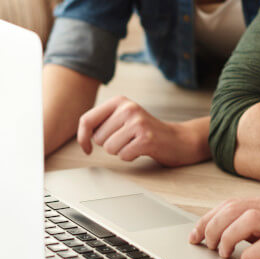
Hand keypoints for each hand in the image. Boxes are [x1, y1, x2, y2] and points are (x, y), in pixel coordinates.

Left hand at [76, 96, 209, 166]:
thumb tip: (82, 135)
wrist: (177, 139)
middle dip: (109, 144)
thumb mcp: (124, 118)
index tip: (86, 148)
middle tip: (127, 140)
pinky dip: (130, 157)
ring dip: (120, 151)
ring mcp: (138, 122)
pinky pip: (123, 155)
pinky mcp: (146, 138)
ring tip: (134, 143)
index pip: (87, 119)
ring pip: (109, 148)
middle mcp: (128, 108)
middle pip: (98, 138)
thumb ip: (103, 121)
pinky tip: (141, 149)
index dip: (82, 137)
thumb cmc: (145, 131)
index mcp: (120, 101)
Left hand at [189, 194, 259, 258]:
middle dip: (211, 226)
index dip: (209, 217)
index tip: (197, 232)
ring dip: (227, 237)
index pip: (232, 203)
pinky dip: (249, 255)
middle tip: (204, 245)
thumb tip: (239, 236)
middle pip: (234, 209)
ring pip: (247, 220)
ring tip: (222, 253)